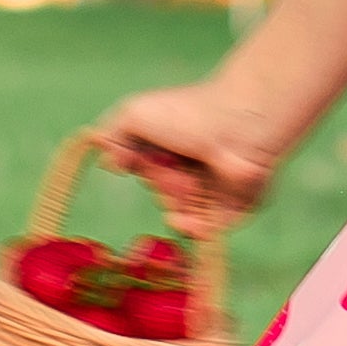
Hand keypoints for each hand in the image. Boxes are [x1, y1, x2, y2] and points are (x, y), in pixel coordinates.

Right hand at [86, 78, 286, 229]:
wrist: (238, 126)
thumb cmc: (187, 114)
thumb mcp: (135, 113)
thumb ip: (112, 135)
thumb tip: (108, 164)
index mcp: (174, 146)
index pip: (146, 170)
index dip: (139, 166)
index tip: (136, 157)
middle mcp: (193, 167)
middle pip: (164, 195)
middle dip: (163, 185)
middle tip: (174, 165)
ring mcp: (213, 190)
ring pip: (183, 215)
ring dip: (177, 205)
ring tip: (189, 184)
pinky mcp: (233, 209)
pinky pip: (209, 231)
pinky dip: (195, 229)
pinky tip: (186, 222)